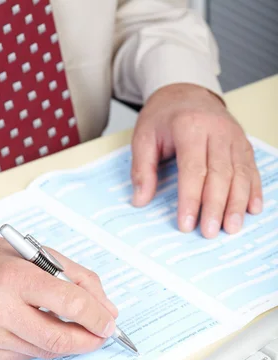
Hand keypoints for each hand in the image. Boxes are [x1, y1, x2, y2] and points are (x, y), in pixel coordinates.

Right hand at [0, 236, 117, 359]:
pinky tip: (36, 331)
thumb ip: (75, 277)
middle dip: (88, 341)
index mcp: (14, 276)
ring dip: (66, 344)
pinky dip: (38, 346)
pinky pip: (24, 357)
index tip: (109, 322)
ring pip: (43, 351)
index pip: (69, 302)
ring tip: (75, 332)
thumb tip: (106, 309)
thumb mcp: (33, 254)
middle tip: (100, 337)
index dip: (96, 316)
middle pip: (58, 338)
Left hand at [131, 83, 262, 237]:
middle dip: (216, 207)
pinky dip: (253, 190)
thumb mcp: (143, 137)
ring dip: (237, 203)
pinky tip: (252, 209)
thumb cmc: (164, 117)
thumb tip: (140, 200)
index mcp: (189, 127)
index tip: (186, 224)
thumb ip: (142, 169)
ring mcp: (233, 136)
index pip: (193, 169)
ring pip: (240, 173)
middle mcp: (217, 131)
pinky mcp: (243, 143)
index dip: (190, 199)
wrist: (186, 91)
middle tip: (210, 232)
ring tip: (232, 227)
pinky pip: (251, 168)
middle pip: (220, 174)